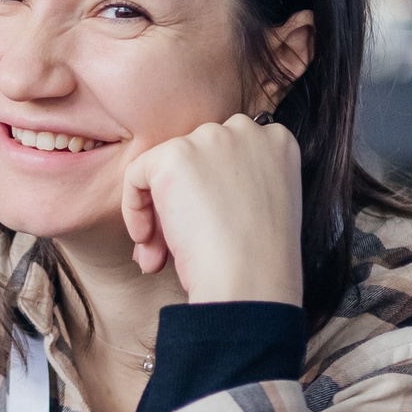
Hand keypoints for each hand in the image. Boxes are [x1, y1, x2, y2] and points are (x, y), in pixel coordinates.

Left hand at [119, 115, 303, 305]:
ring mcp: (211, 139)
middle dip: (181, 201)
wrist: (250, 280)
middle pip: (195, 158)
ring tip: (160, 253)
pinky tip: (148, 241)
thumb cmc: (258, 261)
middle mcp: (246, 131)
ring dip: (158, 212)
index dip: (209, 193)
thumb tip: (192, 189)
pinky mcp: (175, 156)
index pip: (226, 155)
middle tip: (175, 245)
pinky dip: (134, 208)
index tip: (206, 227)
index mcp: (277, 143)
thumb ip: (236, 183)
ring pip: (164, 167)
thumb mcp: (261, 208)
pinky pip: (136, 174)